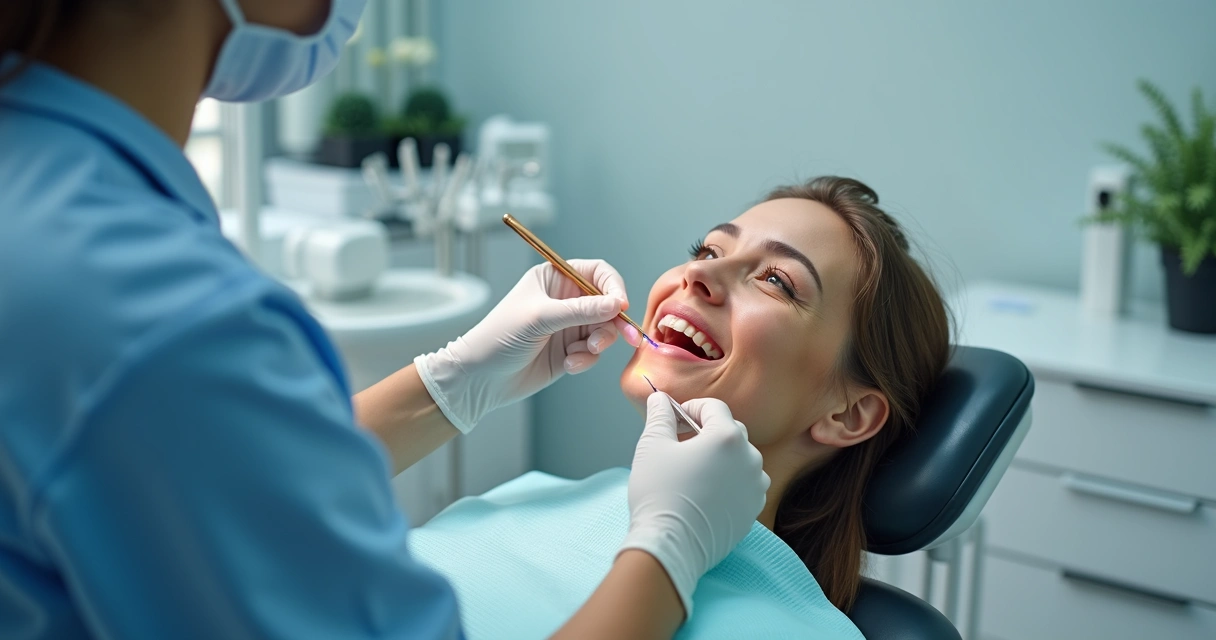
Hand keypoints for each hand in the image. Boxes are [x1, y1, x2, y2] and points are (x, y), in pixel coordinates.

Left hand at [414, 259, 635, 432]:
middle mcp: (565, 300)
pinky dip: (587, 359)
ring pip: (605, 330)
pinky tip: (569, 364)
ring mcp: (568, 326)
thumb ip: (581, 311)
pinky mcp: (570, 350)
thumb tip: (617, 305)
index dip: (613, 286)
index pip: (597, 272)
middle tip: (624, 337)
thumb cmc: (500, 337)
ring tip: (583, 352)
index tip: (621, 305)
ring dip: (600, 342)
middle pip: (607, 303)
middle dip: (614, 321)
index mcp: (554, 278)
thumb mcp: (540, 317)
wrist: (481, 378)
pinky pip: (594, 352)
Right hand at [619, 394, 769, 616]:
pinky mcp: (754, 509)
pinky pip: (745, 484)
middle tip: (680, 444)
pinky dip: (729, 481)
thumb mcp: (652, 446)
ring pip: (740, 458)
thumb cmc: (659, 494)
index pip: (713, 407)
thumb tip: (660, 399)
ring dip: (721, 457)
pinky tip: (706, 492)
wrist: (671, 546)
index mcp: (727, 437)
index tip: (674, 419)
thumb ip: (660, 416)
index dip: (690, 408)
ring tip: (694, 470)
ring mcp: (755, 485)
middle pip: (730, 430)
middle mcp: (750, 458)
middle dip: (706, 431)